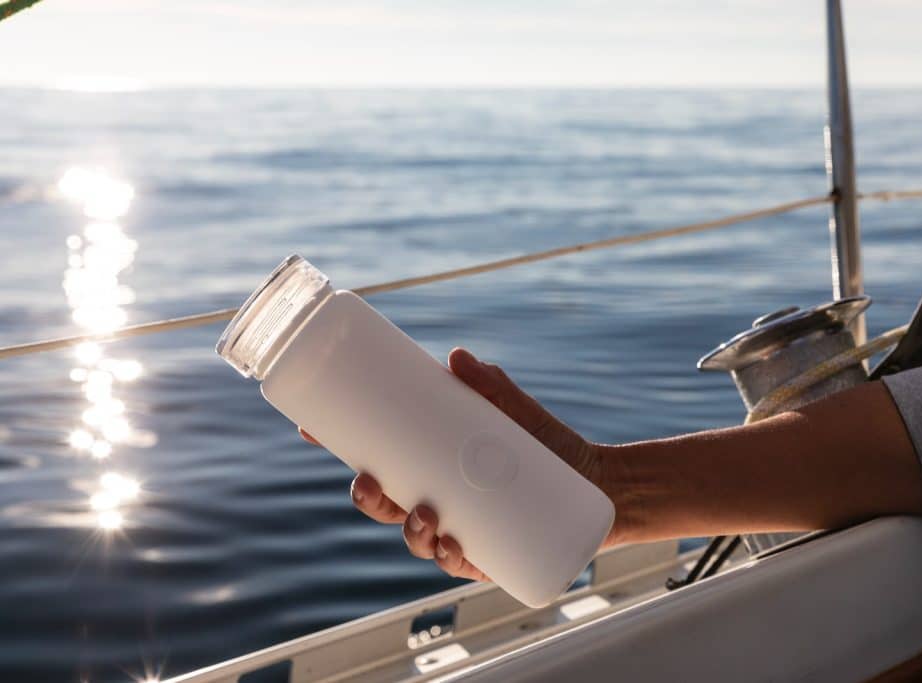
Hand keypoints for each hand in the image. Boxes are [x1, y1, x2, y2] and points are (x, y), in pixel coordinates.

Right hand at [299, 347, 622, 581]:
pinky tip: (453, 549)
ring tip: (425, 516)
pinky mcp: (490, 552)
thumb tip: (456, 356)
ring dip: (410, 531)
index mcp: (430, 462)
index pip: (376, 456)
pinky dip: (452, 557)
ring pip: (417, 536)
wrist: (598, 483)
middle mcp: (436, 497)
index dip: (340, 445)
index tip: (312, 429)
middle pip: (385, 502)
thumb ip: (489, 384)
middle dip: (367, 497)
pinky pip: (461, 562)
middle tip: (368, 483)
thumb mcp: (514, 410)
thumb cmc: (547, 444)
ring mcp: (460, 526)